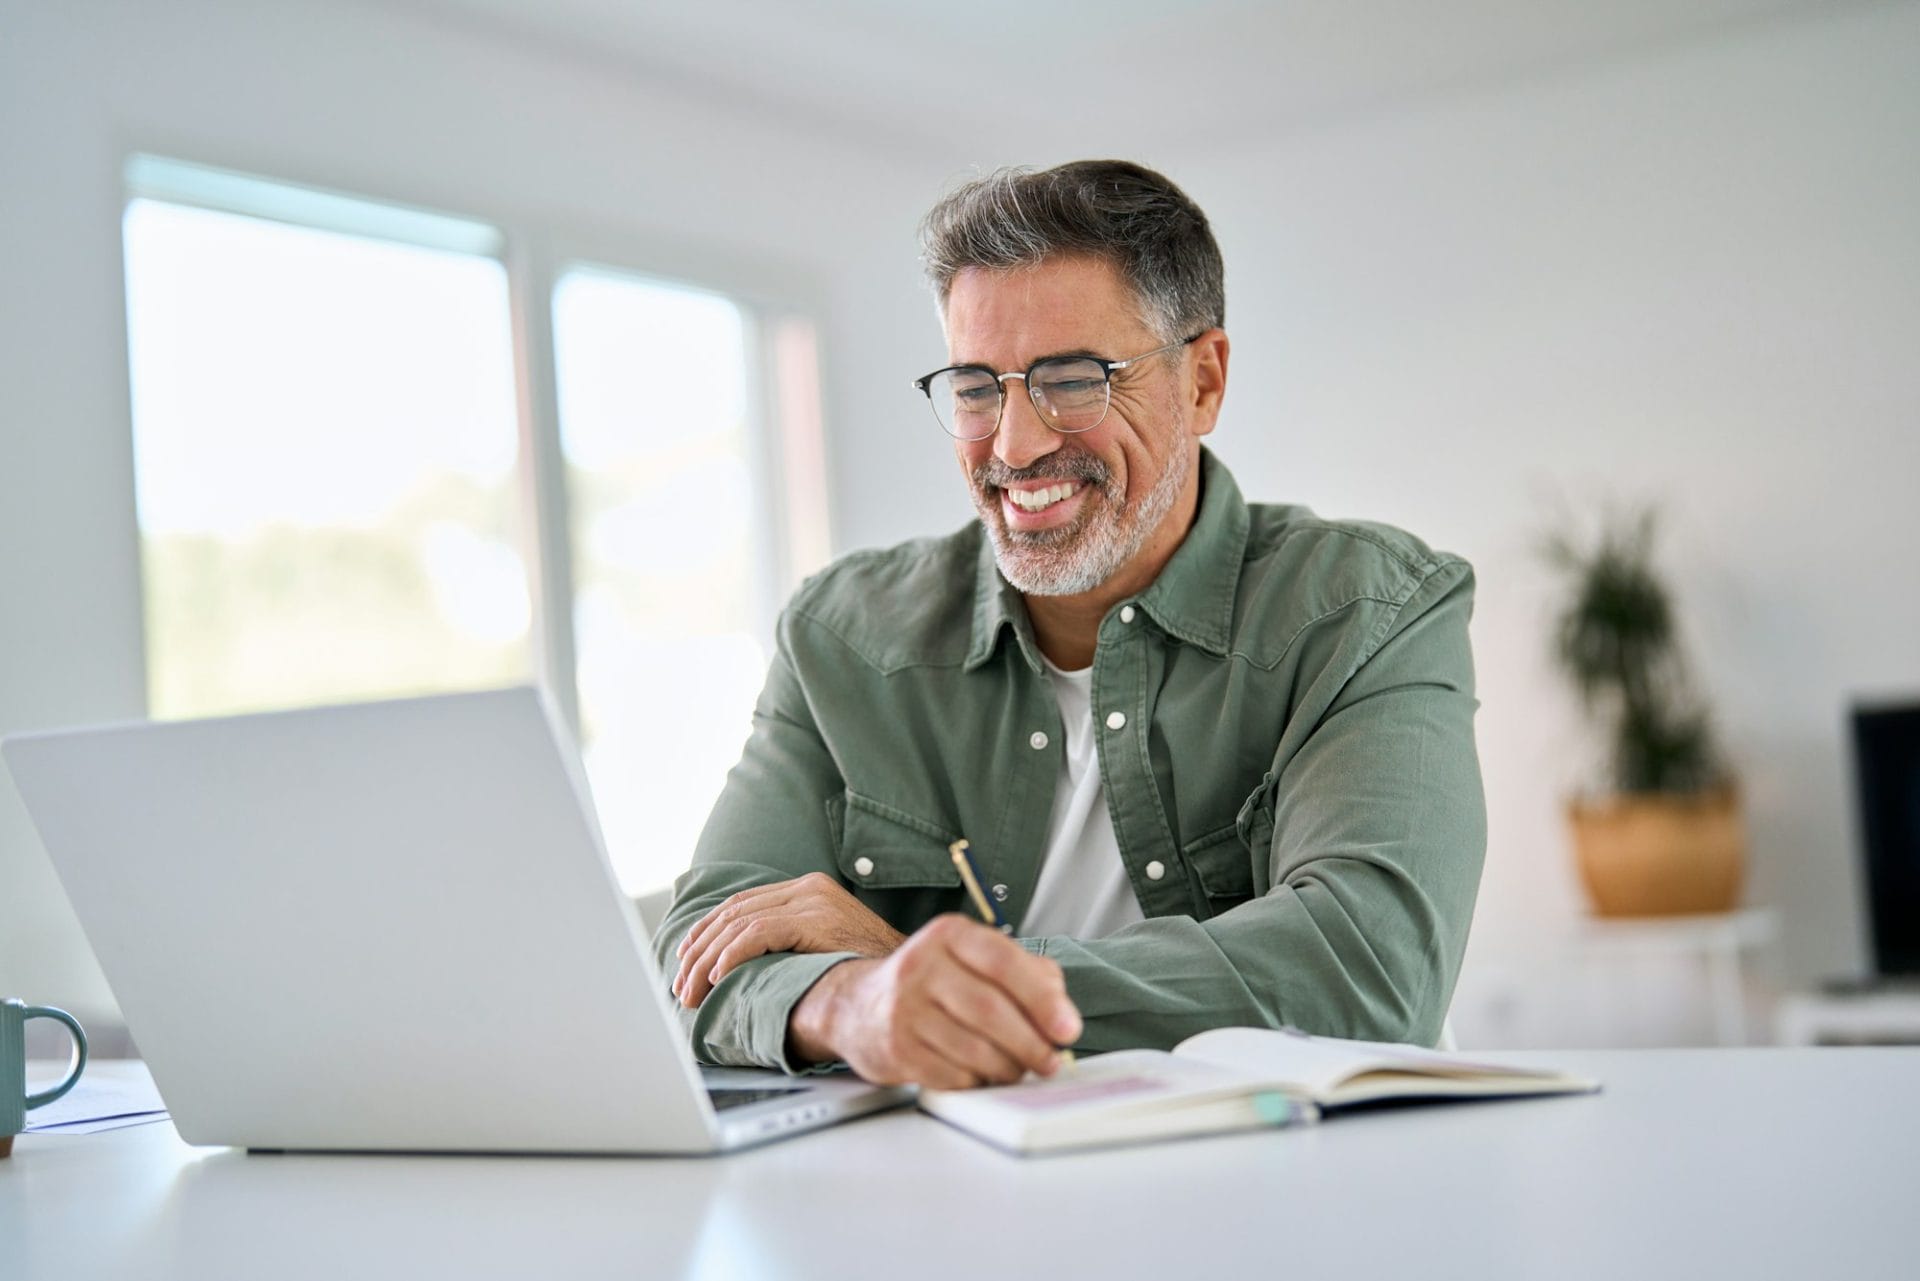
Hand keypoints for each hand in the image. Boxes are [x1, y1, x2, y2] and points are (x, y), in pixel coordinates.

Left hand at [673, 872, 907, 1007]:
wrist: (911, 973)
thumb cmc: (870, 969)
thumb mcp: (827, 947)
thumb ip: (793, 942)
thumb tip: (745, 964)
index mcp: (809, 889)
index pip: (743, 904)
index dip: (707, 931)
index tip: (685, 957)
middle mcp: (809, 888)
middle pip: (735, 913)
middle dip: (699, 952)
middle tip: (680, 986)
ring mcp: (814, 901)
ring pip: (740, 925)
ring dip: (707, 962)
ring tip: (691, 992)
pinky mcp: (816, 919)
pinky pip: (760, 934)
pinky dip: (732, 955)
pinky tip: (719, 977)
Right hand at [786, 914, 1081, 1088]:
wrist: (859, 1006)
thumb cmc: (932, 983)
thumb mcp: (975, 959)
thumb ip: (1026, 973)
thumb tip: (1061, 1010)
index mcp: (949, 936)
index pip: (1003, 962)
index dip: (1042, 999)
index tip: (1068, 1028)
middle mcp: (921, 966)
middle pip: (991, 1011)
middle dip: (1031, 1043)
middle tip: (1051, 1059)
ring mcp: (904, 1009)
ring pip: (974, 1049)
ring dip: (1009, 1068)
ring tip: (1020, 1068)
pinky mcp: (896, 1050)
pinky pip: (953, 1075)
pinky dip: (978, 1081)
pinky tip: (982, 1074)